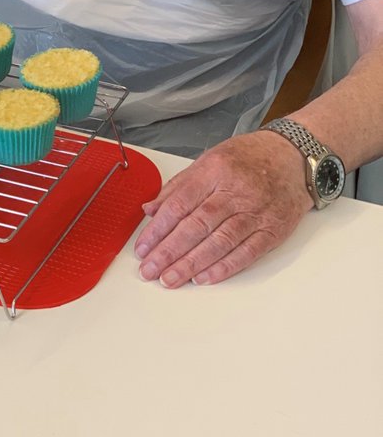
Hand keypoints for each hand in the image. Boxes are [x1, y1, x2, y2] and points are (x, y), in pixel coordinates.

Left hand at [134, 130, 312, 286]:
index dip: (158, 229)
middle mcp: (235, 191)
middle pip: (196, 226)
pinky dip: (223, 268)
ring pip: (219, 242)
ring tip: (170, 278)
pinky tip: (203, 278)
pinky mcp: (274, 230)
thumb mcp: (209, 160)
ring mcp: (256, 212)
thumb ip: (179, 187)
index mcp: (215, 170)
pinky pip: (246, 253)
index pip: (180, 204)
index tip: (142, 247)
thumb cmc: (249, 158)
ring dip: (191, 264)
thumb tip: (150, 210)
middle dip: (169, 251)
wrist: (293, 157)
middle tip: (150, 269)